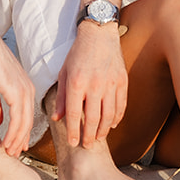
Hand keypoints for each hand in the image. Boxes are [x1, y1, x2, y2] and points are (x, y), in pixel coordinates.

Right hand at [0, 33, 36, 157]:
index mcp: (25, 89)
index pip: (27, 116)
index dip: (22, 132)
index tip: (17, 145)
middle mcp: (28, 91)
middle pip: (28, 122)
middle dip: (21, 139)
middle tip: (14, 154)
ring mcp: (25, 92)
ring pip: (24, 123)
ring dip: (16, 140)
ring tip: (9, 152)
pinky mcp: (17, 92)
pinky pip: (18, 119)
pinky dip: (13, 133)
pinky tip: (7, 142)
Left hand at [53, 21, 127, 145]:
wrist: (99, 33)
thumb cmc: (78, 53)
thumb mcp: (64, 72)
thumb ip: (62, 97)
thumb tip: (58, 118)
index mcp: (77, 83)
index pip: (74, 114)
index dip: (73, 132)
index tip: (73, 143)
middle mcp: (94, 85)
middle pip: (93, 119)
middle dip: (90, 136)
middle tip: (87, 146)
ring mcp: (111, 84)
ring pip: (109, 115)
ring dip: (104, 130)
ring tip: (99, 138)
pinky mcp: (122, 81)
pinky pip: (121, 105)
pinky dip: (117, 118)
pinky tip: (112, 124)